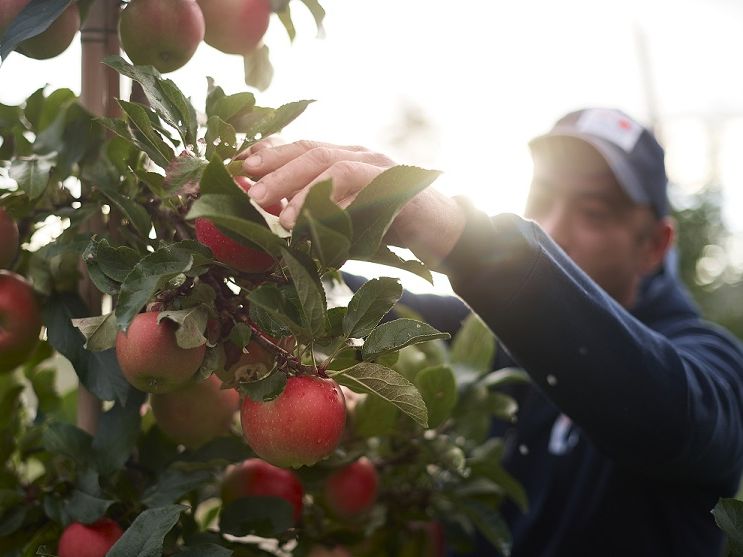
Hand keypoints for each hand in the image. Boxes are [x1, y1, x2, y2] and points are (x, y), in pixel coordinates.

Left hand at [240, 140, 393, 229]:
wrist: (441, 231)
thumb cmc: (387, 225)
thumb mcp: (345, 216)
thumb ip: (316, 209)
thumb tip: (274, 213)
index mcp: (345, 157)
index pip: (302, 147)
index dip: (270, 154)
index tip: (240, 166)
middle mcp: (361, 155)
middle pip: (313, 153)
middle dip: (278, 170)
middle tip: (250, 192)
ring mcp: (382, 169)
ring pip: (336, 167)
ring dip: (304, 190)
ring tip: (281, 215)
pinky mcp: (399, 189)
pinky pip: (366, 191)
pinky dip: (341, 206)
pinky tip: (321, 222)